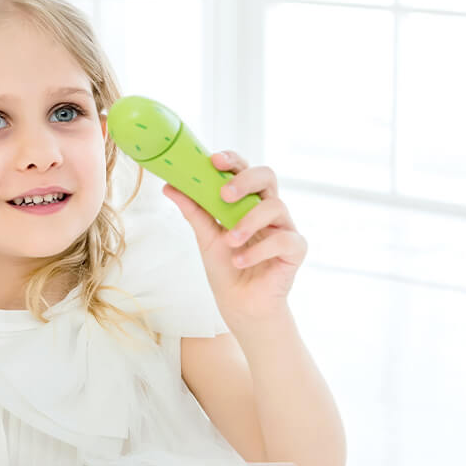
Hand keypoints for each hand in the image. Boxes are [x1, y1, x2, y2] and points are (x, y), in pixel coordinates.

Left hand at [162, 151, 307, 326]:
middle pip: (267, 176)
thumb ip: (194, 211)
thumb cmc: (225, 268)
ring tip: (229, 241)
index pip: (245, 170)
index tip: (213, 160)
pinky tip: (240, 261)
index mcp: (248, 201)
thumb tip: (170, 186)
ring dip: (248, 222)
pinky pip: (284, 240)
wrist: (239, 304)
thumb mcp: (205, 237)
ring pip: (275, 207)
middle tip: (224, 194)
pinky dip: (259, 250)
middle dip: (245, 180)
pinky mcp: (295, 249)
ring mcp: (284, 227)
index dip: (233, 160)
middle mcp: (268, 209)